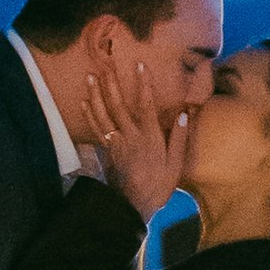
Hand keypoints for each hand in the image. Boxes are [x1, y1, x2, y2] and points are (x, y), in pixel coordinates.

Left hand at [86, 38, 190, 221]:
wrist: (131, 205)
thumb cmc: (157, 185)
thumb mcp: (175, 165)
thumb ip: (179, 139)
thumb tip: (185, 114)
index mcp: (149, 137)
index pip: (146, 105)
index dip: (143, 84)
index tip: (139, 65)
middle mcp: (129, 135)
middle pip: (117, 105)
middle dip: (111, 83)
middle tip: (106, 64)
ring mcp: (115, 142)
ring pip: (102, 114)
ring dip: (95, 94)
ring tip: (90, 76)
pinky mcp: (106, 150)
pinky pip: (95, 128)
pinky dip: (89, 114)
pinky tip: (84, 102)